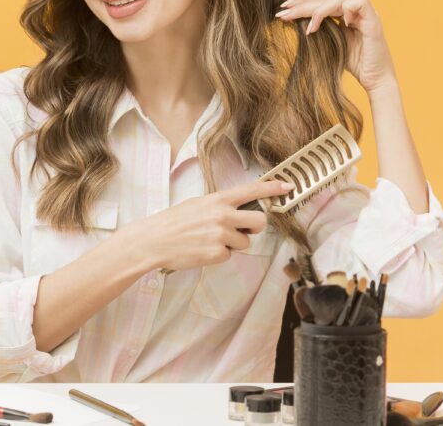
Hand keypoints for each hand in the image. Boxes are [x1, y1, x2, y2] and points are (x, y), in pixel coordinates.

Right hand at [123, 178, 294, 271]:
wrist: (154, 240)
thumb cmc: (173, 221)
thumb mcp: (197, 204)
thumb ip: (220, 206)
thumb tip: (238, 212)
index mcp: (218, 199)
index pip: (252, 190)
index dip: (272, 188)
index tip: (288, 186)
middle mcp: (223, 215)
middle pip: (259, 220)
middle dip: (255, 226)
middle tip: (243, 228)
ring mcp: (222, 235)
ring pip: (245, 242)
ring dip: (233, 243)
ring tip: (210, 240)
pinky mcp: (218, 254)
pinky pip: (230, 255)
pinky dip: (220, 255)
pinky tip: (203, 250)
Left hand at [275, 0, 397, 92]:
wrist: (375, 81)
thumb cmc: (354, 66)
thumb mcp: (330, 46)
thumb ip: (318, 32)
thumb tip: (294, 23)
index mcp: (343, 15)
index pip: (320, 2)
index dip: (301, 3)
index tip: (282, 11)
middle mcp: (354, 12)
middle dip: (302, 5)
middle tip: (283, 13)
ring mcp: (365, 14)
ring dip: (320, 11)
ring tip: (309, 28)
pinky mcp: (374, 21)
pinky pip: (360, 2)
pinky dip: (347, 10)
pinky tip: (341, 24)